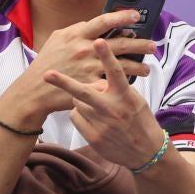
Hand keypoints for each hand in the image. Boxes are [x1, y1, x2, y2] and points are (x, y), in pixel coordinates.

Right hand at [0, 8, 153, 127]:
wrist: (36, 88)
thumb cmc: (48, 62)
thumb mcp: (58, 39)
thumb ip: (78, 30)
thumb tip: (98, 24)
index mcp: (76, 34)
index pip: (104, 21)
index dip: (122, 16)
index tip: (136, 15)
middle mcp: (84, 49)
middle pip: (120, 44)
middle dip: (140, 44)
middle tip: (153, 46)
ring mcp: (89, 67)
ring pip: (121, 65)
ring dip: (138, 66)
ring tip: (147, 68)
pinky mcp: (91, 85)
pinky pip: (112, 82)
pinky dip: (124, 82)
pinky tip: (132, 83)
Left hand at [42, 40, 167, 169]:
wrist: (146, 152)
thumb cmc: (140, 121)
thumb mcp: (137, 101)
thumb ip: (119, 88)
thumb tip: (102, 75)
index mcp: (126, 96)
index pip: (116, 72)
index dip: (107, 56)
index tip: (99, 41)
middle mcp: (113, 109)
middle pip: (84, 91)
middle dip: (64, 82)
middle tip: (48, 74)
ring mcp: (102, 124)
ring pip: (77, 102)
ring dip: (81, 101)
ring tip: (95, 107)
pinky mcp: (94, 136)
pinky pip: (75, 117)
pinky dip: (79, 115)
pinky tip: (92, 120)